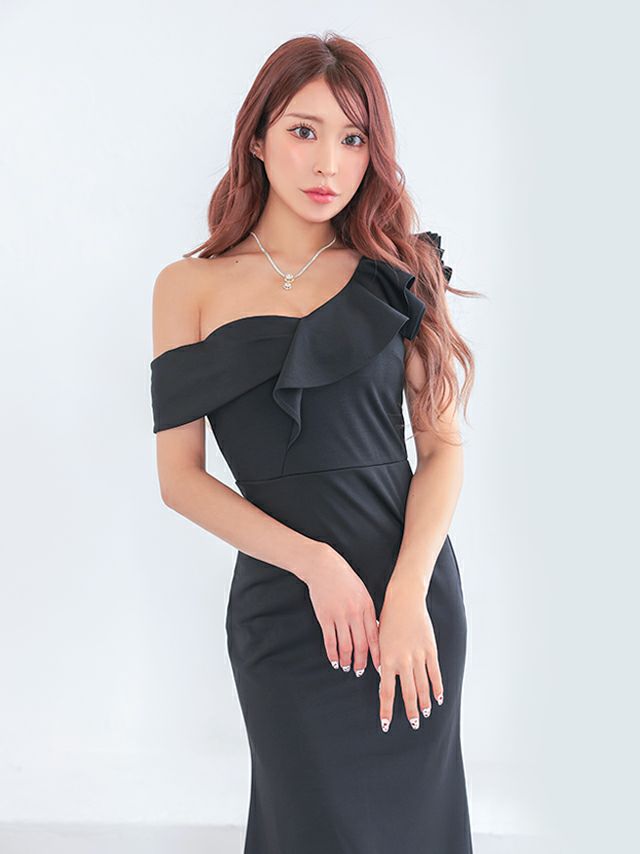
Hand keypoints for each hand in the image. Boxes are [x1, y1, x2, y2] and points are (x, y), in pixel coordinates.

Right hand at [303, 542, 380, 675]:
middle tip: (359, 671)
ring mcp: (339, 615)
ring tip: (345, 667)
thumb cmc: (344, 579)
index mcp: (367, 607)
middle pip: (361, 644)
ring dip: (346, 660)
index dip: (377, 654)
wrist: (324, 567)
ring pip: (345, 645)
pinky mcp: (325, 616)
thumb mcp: (362, 593)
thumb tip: (373, 633)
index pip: (375, 636)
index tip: (378, 667)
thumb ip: (367, 612)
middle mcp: (355, 613)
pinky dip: (332, 653)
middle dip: (361, 661)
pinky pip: (330, 640)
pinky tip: (333, 659)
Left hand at [377, 577, 443, 731]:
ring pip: (422, 685)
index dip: (386, 710)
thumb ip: (382, 660)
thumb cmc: (387, 618)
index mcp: (386, 660)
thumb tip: (384, 675)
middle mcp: (402, 661)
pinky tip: (439, 698)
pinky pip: (434, 673)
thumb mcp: (378, 639)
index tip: (385, 724)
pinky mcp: (430, 650)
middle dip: (410, 711)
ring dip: (424, 702)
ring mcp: (418, 656)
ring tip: (426, 714)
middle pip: (407, 693)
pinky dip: (437, 687)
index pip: (386, 692)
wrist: (404, 600)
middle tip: (413, 724)